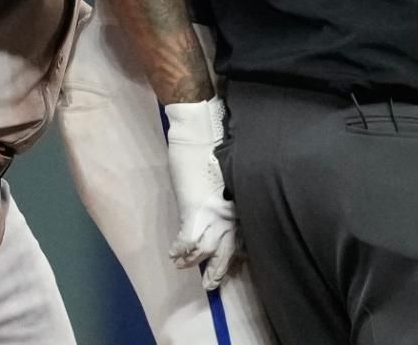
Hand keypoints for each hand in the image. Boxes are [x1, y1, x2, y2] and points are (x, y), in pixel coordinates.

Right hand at [163, 98, 239, 288]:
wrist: (202, 133)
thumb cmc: (217, 147)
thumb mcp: (231, 174)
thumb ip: (231, 194)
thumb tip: (226, 206)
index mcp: (242, 201)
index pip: (244, 234)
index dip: (238, 253)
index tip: (237, 264)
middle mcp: (232, 211)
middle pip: (228, 249)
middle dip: (219, 269)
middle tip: (213, 284)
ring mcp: (214, 213)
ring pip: (206, 249)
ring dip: (193, 260)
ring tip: (185, 266)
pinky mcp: (194, 210)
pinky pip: (187, 240)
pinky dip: (179, 249)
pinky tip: (173, 255)